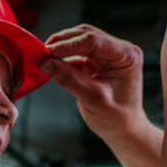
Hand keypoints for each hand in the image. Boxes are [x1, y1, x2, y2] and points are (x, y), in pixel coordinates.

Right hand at [42, 24, 146, 140]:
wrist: (124, 130)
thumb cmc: (116, 118)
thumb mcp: (92, 98)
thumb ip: (68, 79)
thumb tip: (44, 62)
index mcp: (127, 55)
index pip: (94, 41)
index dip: (68, 45)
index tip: (47, 52)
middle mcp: (120, 50)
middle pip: (86, 35)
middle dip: (62, 42)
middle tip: (40, 52)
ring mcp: (109, 54)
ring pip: (80, 41)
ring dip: (61, 47)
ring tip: (43, 57)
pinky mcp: (98, 61)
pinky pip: (77, 53)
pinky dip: (63, 57)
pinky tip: (50, 63)